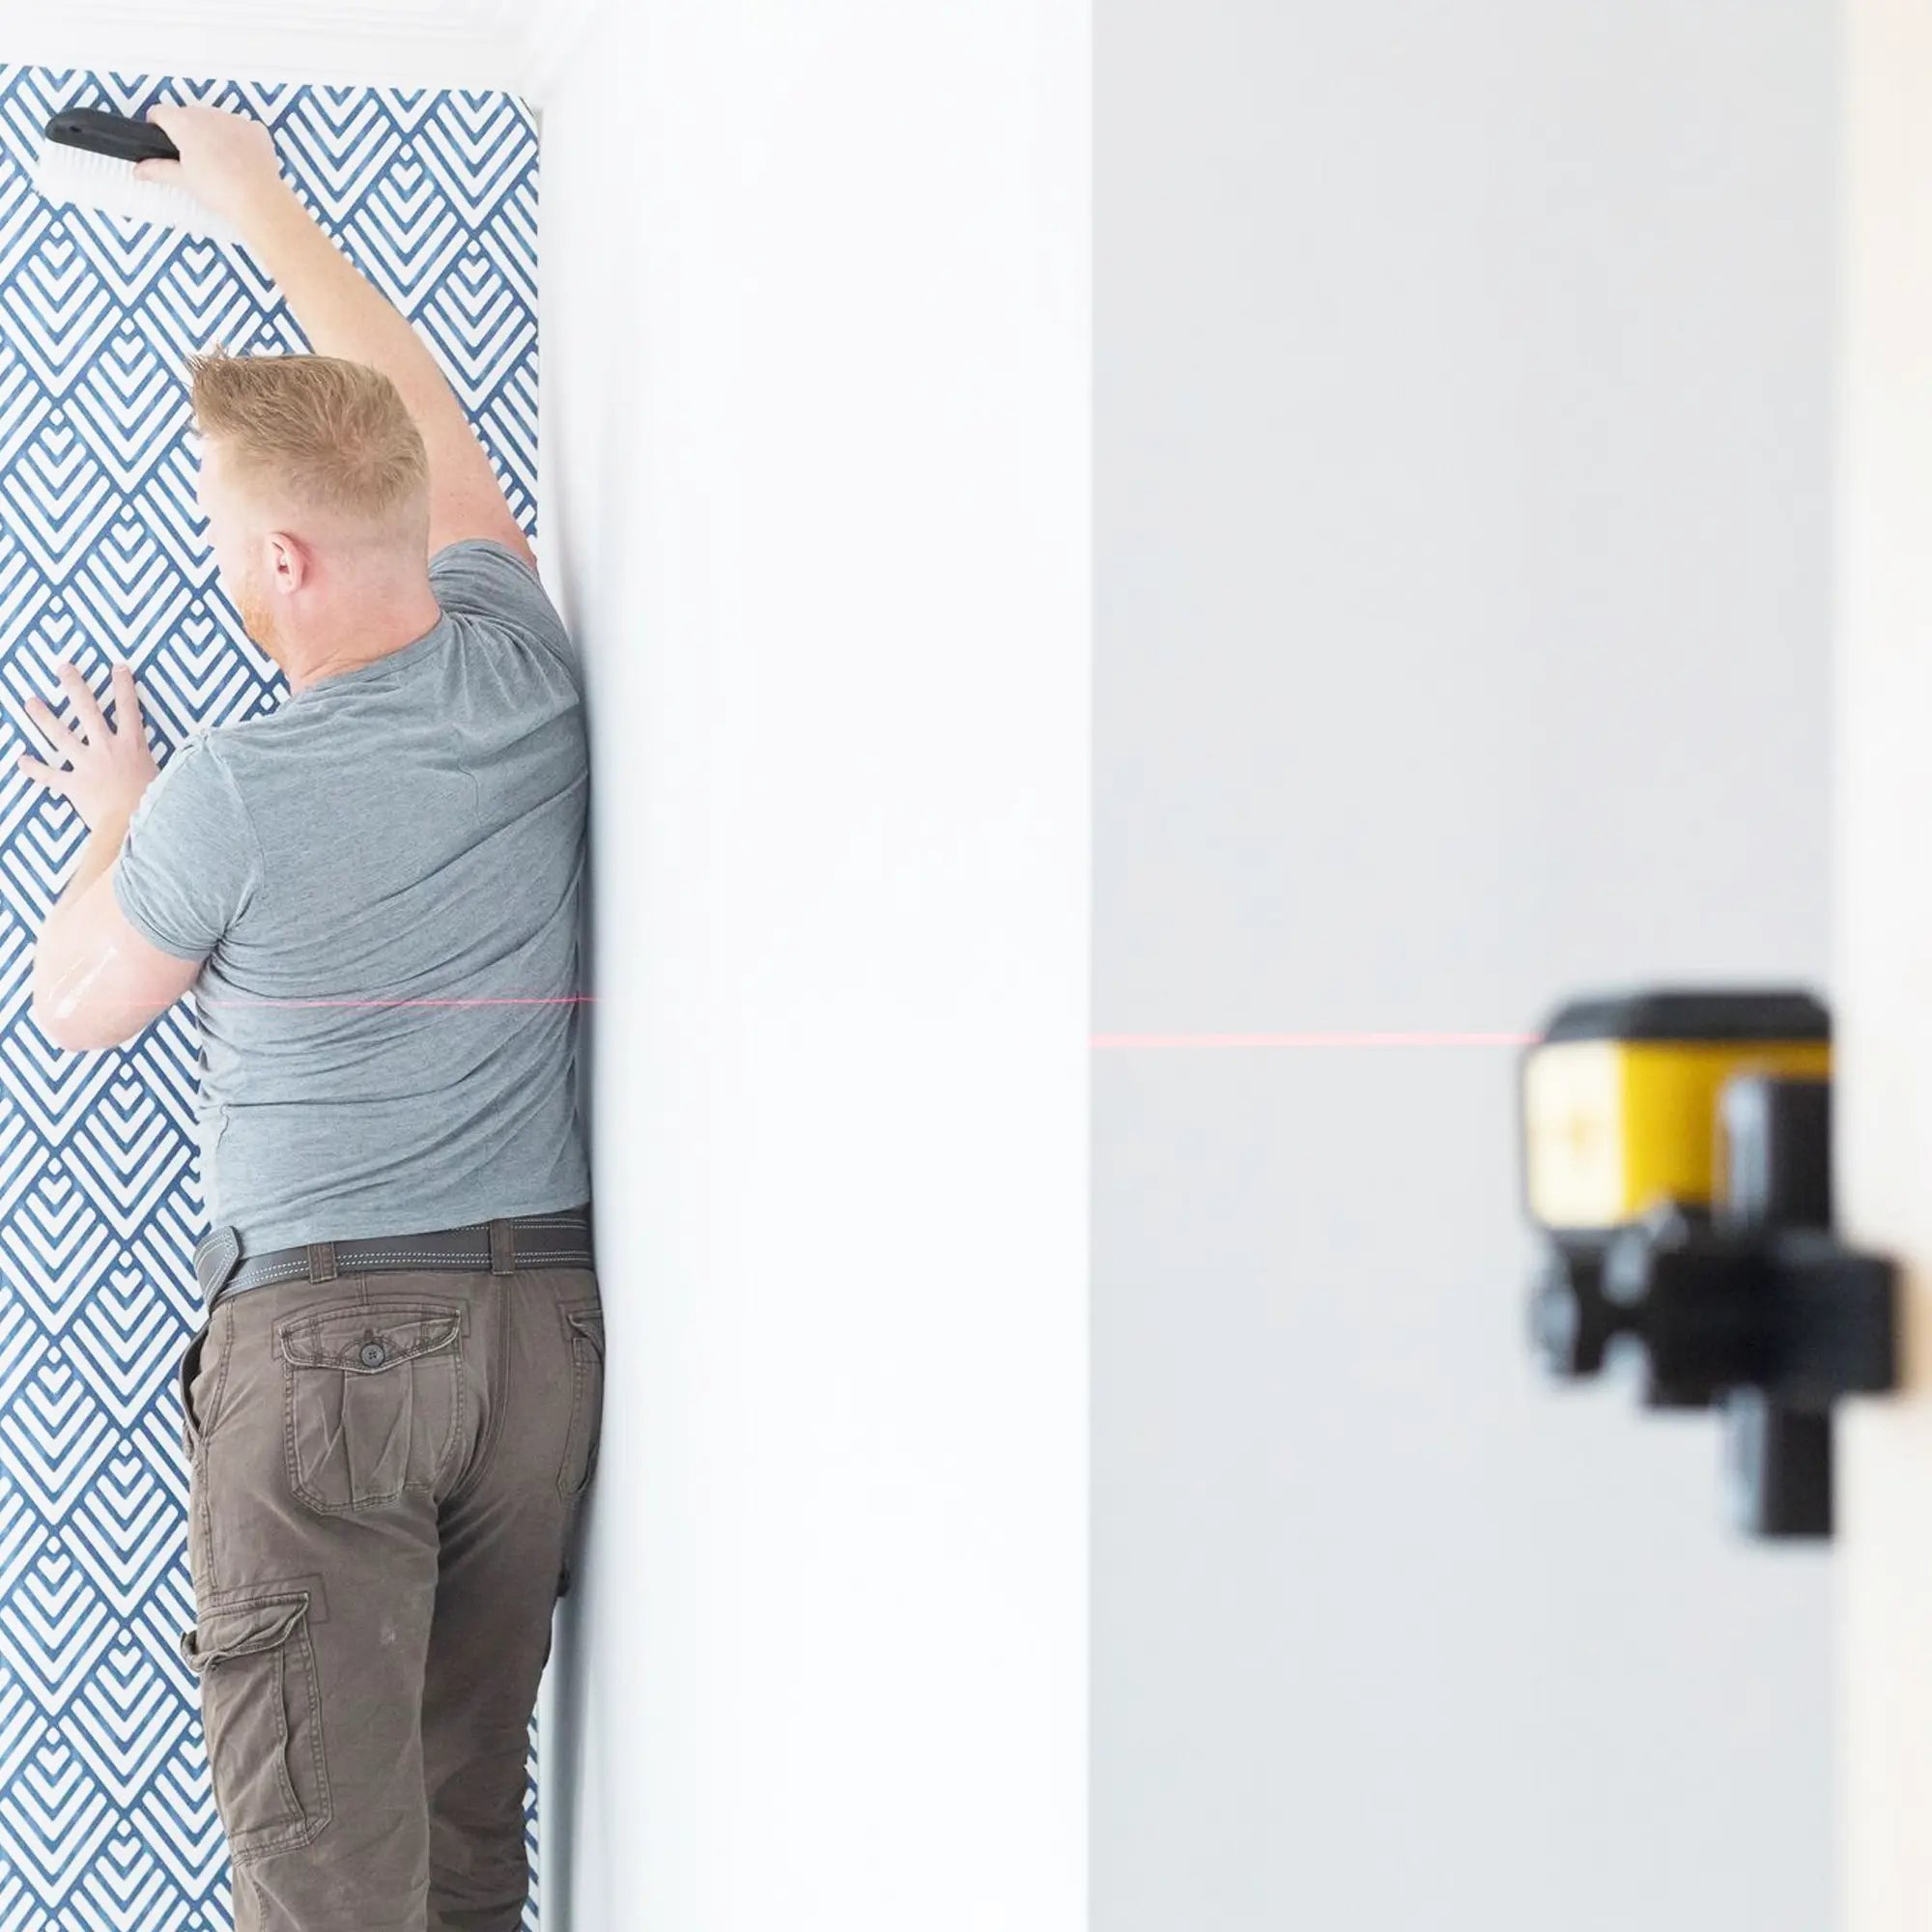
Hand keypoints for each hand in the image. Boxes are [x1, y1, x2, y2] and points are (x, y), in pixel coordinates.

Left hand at [15, 661, 160, 830]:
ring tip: (31, 700)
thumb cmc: (157, 804)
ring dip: (43, 716)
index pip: (128, 707)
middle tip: (63, 667)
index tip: (117, 666)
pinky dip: (34, 768)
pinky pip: (49, 775)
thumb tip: (197, 756)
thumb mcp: (172, 777)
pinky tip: (21, 759)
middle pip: (87, 710)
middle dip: (74, 685)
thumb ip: (177, 763)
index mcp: (132, 745)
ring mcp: (86, 764)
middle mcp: (106, 748)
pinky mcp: (73, 785)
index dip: (124, 685)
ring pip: (60, 735)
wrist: (133, 827)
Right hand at [133, 104, 285, 228]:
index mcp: (184, 123)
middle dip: (187, 132)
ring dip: (214, 134)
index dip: (158, 126)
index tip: (162, 140)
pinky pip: (241, 128)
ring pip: (216, 120)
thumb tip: (139, 170)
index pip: (160, 113)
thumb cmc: (219, 190)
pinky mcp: (256, 129)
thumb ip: (158, 170)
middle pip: (189, 116)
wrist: (259, 200)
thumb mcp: (184, 180)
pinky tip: (241, 160)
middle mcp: (208, 114)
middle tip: (194, 160)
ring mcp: (234, 120)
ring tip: (220, 163)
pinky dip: (239, 139)